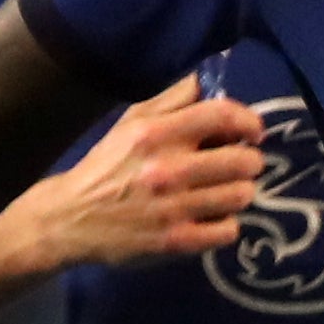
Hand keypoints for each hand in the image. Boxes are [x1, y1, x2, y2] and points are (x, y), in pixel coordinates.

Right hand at [11, 77, 263, 267]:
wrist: (70, 218)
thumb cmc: (108, 165)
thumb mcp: (132, 122)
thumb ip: (172, 99)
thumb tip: (209, 81)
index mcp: (155, 134)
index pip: (221, 115)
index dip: (249, 121)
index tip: (253, 132)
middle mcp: (167, 169)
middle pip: (243, 160)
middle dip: (249, 161)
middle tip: (238, 165)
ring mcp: (173, 208)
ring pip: (241, 195)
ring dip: (239, 192)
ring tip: (223, 191)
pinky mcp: (176, 241)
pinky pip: (228, 230)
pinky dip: (226, 224)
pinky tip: (211, 218)